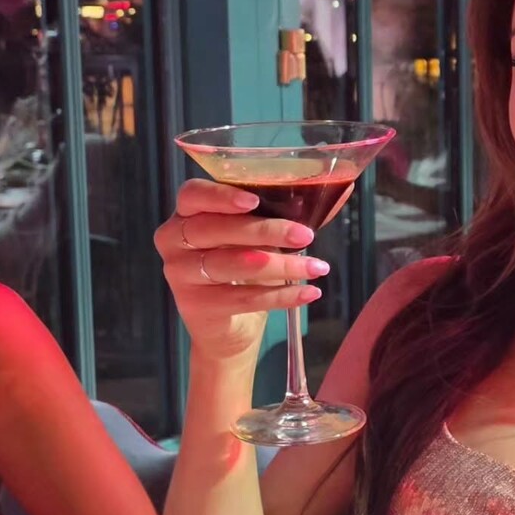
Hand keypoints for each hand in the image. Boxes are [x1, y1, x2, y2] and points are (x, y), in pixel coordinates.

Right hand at [154, 180, 334, 363]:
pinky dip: (280, 296)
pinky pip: (241, 298)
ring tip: (317, 267)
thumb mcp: (263, 235)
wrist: (229, 327)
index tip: (255, 200)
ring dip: (281, 266)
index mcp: (186, 212)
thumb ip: (290, 211)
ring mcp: (180, 275)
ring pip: (232, 265)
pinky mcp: (194, 307)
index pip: (192, 194)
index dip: (221, 196)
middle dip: (266, 231)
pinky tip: (308, 293)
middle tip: (306, 235)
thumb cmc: (246, 267)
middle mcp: (173, 240)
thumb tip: (341, 188)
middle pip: (216, 229)